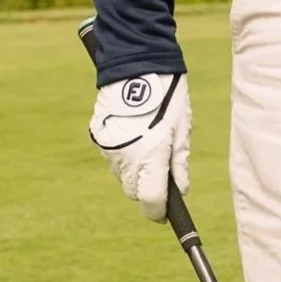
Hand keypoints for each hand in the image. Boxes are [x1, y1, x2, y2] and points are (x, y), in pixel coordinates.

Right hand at [90, 71, 191, 221]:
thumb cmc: (168, 95)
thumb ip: (179, 162)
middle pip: (135, 190)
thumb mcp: (182, 128)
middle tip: (163, 171)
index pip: (151, 200)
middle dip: (148, 188)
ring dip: (136, 171)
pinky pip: (113, 158)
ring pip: (122, 175)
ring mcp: (108, 149)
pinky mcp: (97, 138)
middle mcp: (125, 157)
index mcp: (150, 155)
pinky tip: (135, 136)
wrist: (136, 65)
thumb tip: (180, 190)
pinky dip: (124, 156)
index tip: (165, 215)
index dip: (159, 211)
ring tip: (150, 146)